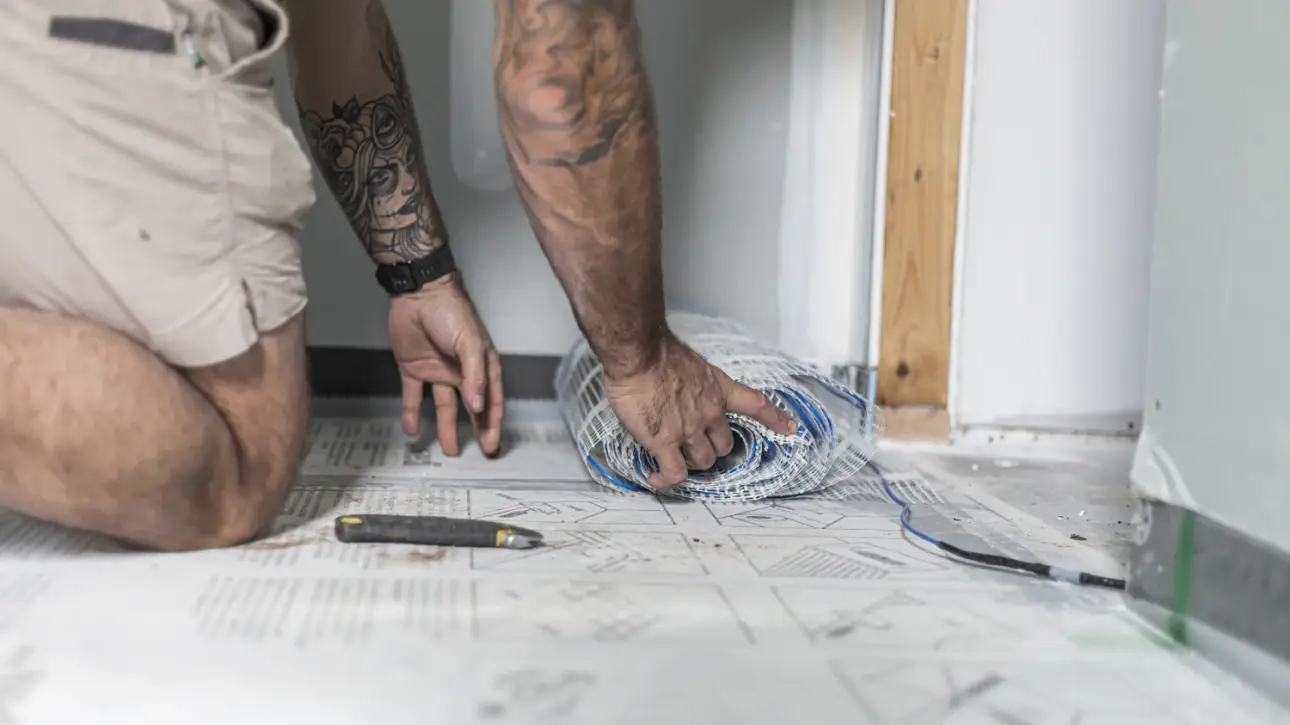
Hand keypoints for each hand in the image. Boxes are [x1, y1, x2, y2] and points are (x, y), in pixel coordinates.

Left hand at [388, 275, 503, 456]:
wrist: (418, 293)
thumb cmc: (451, 311)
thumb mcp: (470, 343)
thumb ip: (475, 376)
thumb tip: (478, 406)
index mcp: (481, 364)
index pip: (492, 399)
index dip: (494, 421)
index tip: (493, 442)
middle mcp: (462, 372)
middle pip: (472, 407)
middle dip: (478, 429)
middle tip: (482, 451)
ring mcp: (438, 371)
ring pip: (445, 406)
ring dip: (446, 427)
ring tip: (449, 448)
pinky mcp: (414, 369)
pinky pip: (414, 396)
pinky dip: (412, 413)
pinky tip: (412, 429)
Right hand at [603, 334, 796, 489]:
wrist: (640, 355)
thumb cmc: (658, 353)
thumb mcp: (692, 365)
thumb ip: (697, 384)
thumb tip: (682, 393)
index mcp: (718, 391)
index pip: (756, 405)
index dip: (775, 419)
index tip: (790, 428)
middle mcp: (710, 413)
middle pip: (723, 446)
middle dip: (709, 449)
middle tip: (690, 445)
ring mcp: (689, 430)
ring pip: (702, 462)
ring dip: (688, 462)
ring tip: (670, 456)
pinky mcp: (664, 442)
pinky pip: (674, 473)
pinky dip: (667, 480)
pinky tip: (656, 477)